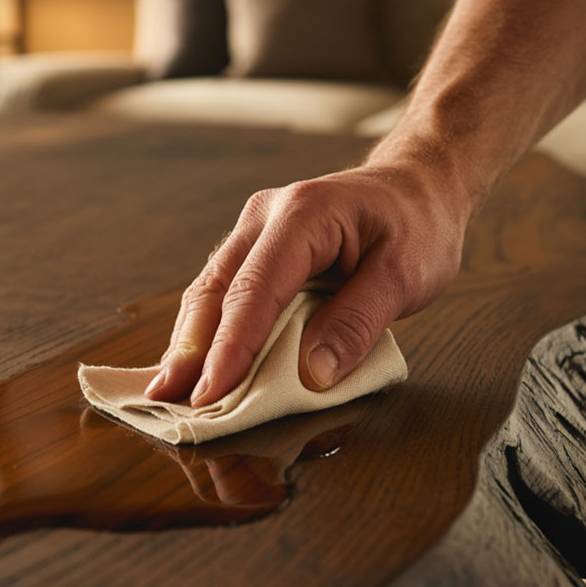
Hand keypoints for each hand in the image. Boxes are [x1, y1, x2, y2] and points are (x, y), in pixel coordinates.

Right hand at [145, 154, 474, 406]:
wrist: (417, 186)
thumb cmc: (417, 225)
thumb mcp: (406, 275)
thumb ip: (358, 323)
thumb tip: (313, 374)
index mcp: (303, 215)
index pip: (254, 290)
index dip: (230, 347)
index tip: (211, 395)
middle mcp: (265, 217)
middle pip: (215, 289)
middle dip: (190, 349)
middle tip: (167, 401)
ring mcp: (254, 230)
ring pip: (209, 291)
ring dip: (189, 343)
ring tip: (168, 391)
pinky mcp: (254, 250)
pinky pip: (223, 293)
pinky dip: (206, 331)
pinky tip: (193, 364)